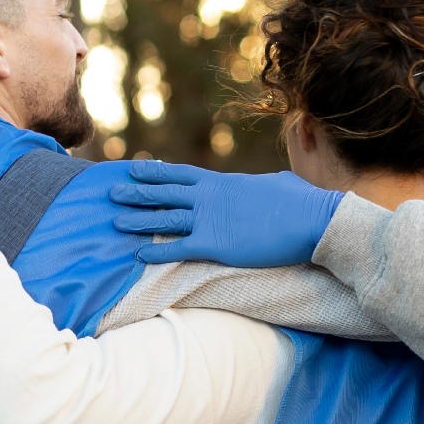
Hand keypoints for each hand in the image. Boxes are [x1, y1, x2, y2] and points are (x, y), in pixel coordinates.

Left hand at [107, 160, 344, 267]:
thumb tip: (269, 183)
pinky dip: (157, 252)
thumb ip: (263, 184)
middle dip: (137, 192)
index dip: (156, 172)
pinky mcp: (216, 245)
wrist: (311, 219)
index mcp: (222, 182)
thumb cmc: (300, 202)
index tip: (135, 169)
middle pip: (165, 194)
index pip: (180, 175)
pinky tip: (139, 254)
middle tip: (112, 191)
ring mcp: (210, 220)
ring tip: (115, 220)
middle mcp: (210, 198)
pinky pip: (178, 249)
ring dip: (139, 220)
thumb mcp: (277, 183)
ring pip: (165, 219)